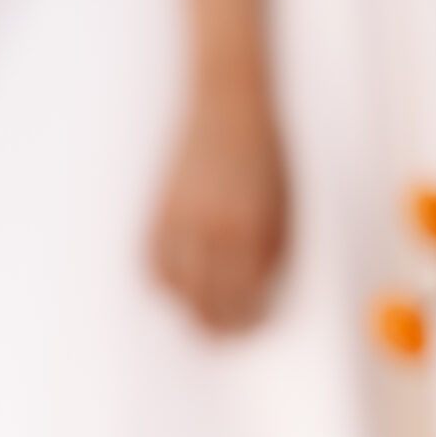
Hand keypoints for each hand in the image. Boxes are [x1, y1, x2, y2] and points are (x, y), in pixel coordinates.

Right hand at [150, 71, 288, 332]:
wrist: (229, 102)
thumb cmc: (266, 154)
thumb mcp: (284, 205)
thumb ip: (272, 253)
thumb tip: (259, 295)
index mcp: (251, 231)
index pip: (245, 301)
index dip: (249, 323)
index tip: (255, 327)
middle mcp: (211, 229)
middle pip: (206, 304)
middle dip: (218, 327)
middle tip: (227, 333)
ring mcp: (180, 218)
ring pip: (174, 289)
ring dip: (188, 308)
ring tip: (202, 315)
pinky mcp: (160, 207)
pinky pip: (151, 261)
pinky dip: (162, 281)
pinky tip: (176, 285)